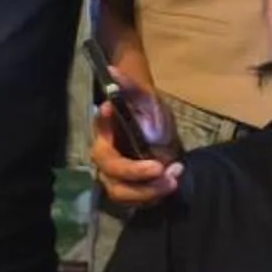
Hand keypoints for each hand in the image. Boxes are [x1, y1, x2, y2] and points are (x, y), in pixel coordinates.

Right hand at [90, 87, 183, 210]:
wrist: (160, 135)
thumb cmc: (149, 114)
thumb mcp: (147, 99)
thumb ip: (131, 86)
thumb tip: (112, 70)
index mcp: (106, 130)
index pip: (99, 126)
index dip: (102, 121)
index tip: (109, 108)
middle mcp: (106, 155)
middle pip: (110, 168)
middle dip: (134, 172)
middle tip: (160, 167)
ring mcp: (115, 176)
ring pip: (120, 191)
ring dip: (147, 190)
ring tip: (172, 180)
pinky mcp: (128, 191)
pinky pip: (135, 201)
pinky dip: (154, 196)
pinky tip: (172, 182)